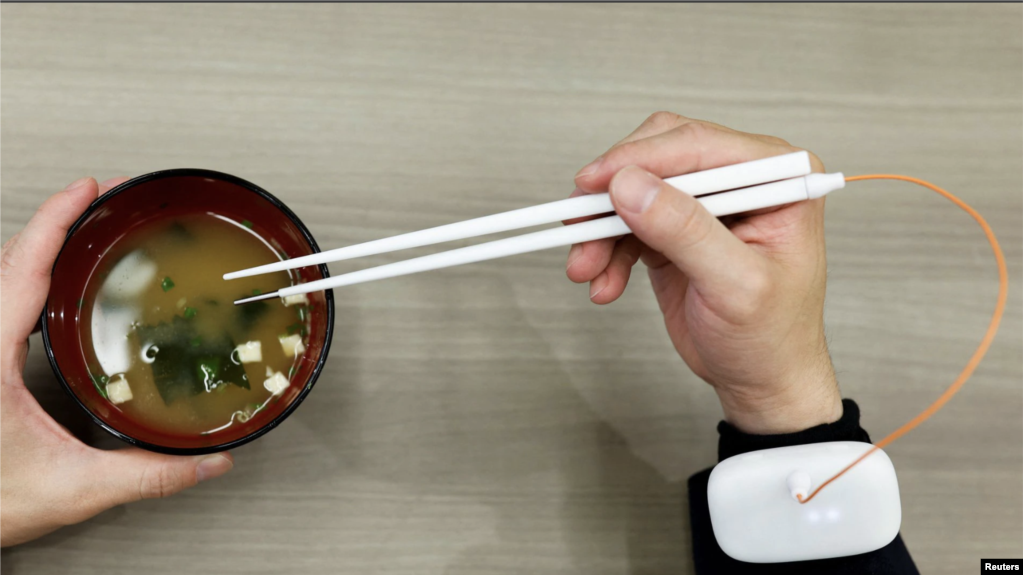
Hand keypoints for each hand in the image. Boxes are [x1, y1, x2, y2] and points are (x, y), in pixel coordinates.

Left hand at [0, 177, 232, 546]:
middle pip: (10, 259)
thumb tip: (205, 462)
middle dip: (58, 222)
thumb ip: (148, 474)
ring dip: (41, 248)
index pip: (22, 267)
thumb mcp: (73, 488)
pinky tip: (54, 288)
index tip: (88, 189)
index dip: (56, 221)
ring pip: (0, 277)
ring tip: (84, 231)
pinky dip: (29, 277)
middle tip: (101, 199)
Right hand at [567, 113, 841, 433]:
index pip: (698, 146)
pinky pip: (626, 222)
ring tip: (586, 268)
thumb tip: (632, 186)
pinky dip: (606, 250)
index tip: (596, 182)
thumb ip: (684, 230)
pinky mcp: (675, 227)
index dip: (640, 158)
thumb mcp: (734, 286)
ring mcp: (706, 203)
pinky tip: (604, 281)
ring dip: (602, 230)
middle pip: (658, 158)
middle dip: (614, 195)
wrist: (760, 383)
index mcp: (778, 178)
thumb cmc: (771, 339)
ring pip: (633, 190)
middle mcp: (743, 180)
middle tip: (581, 225)